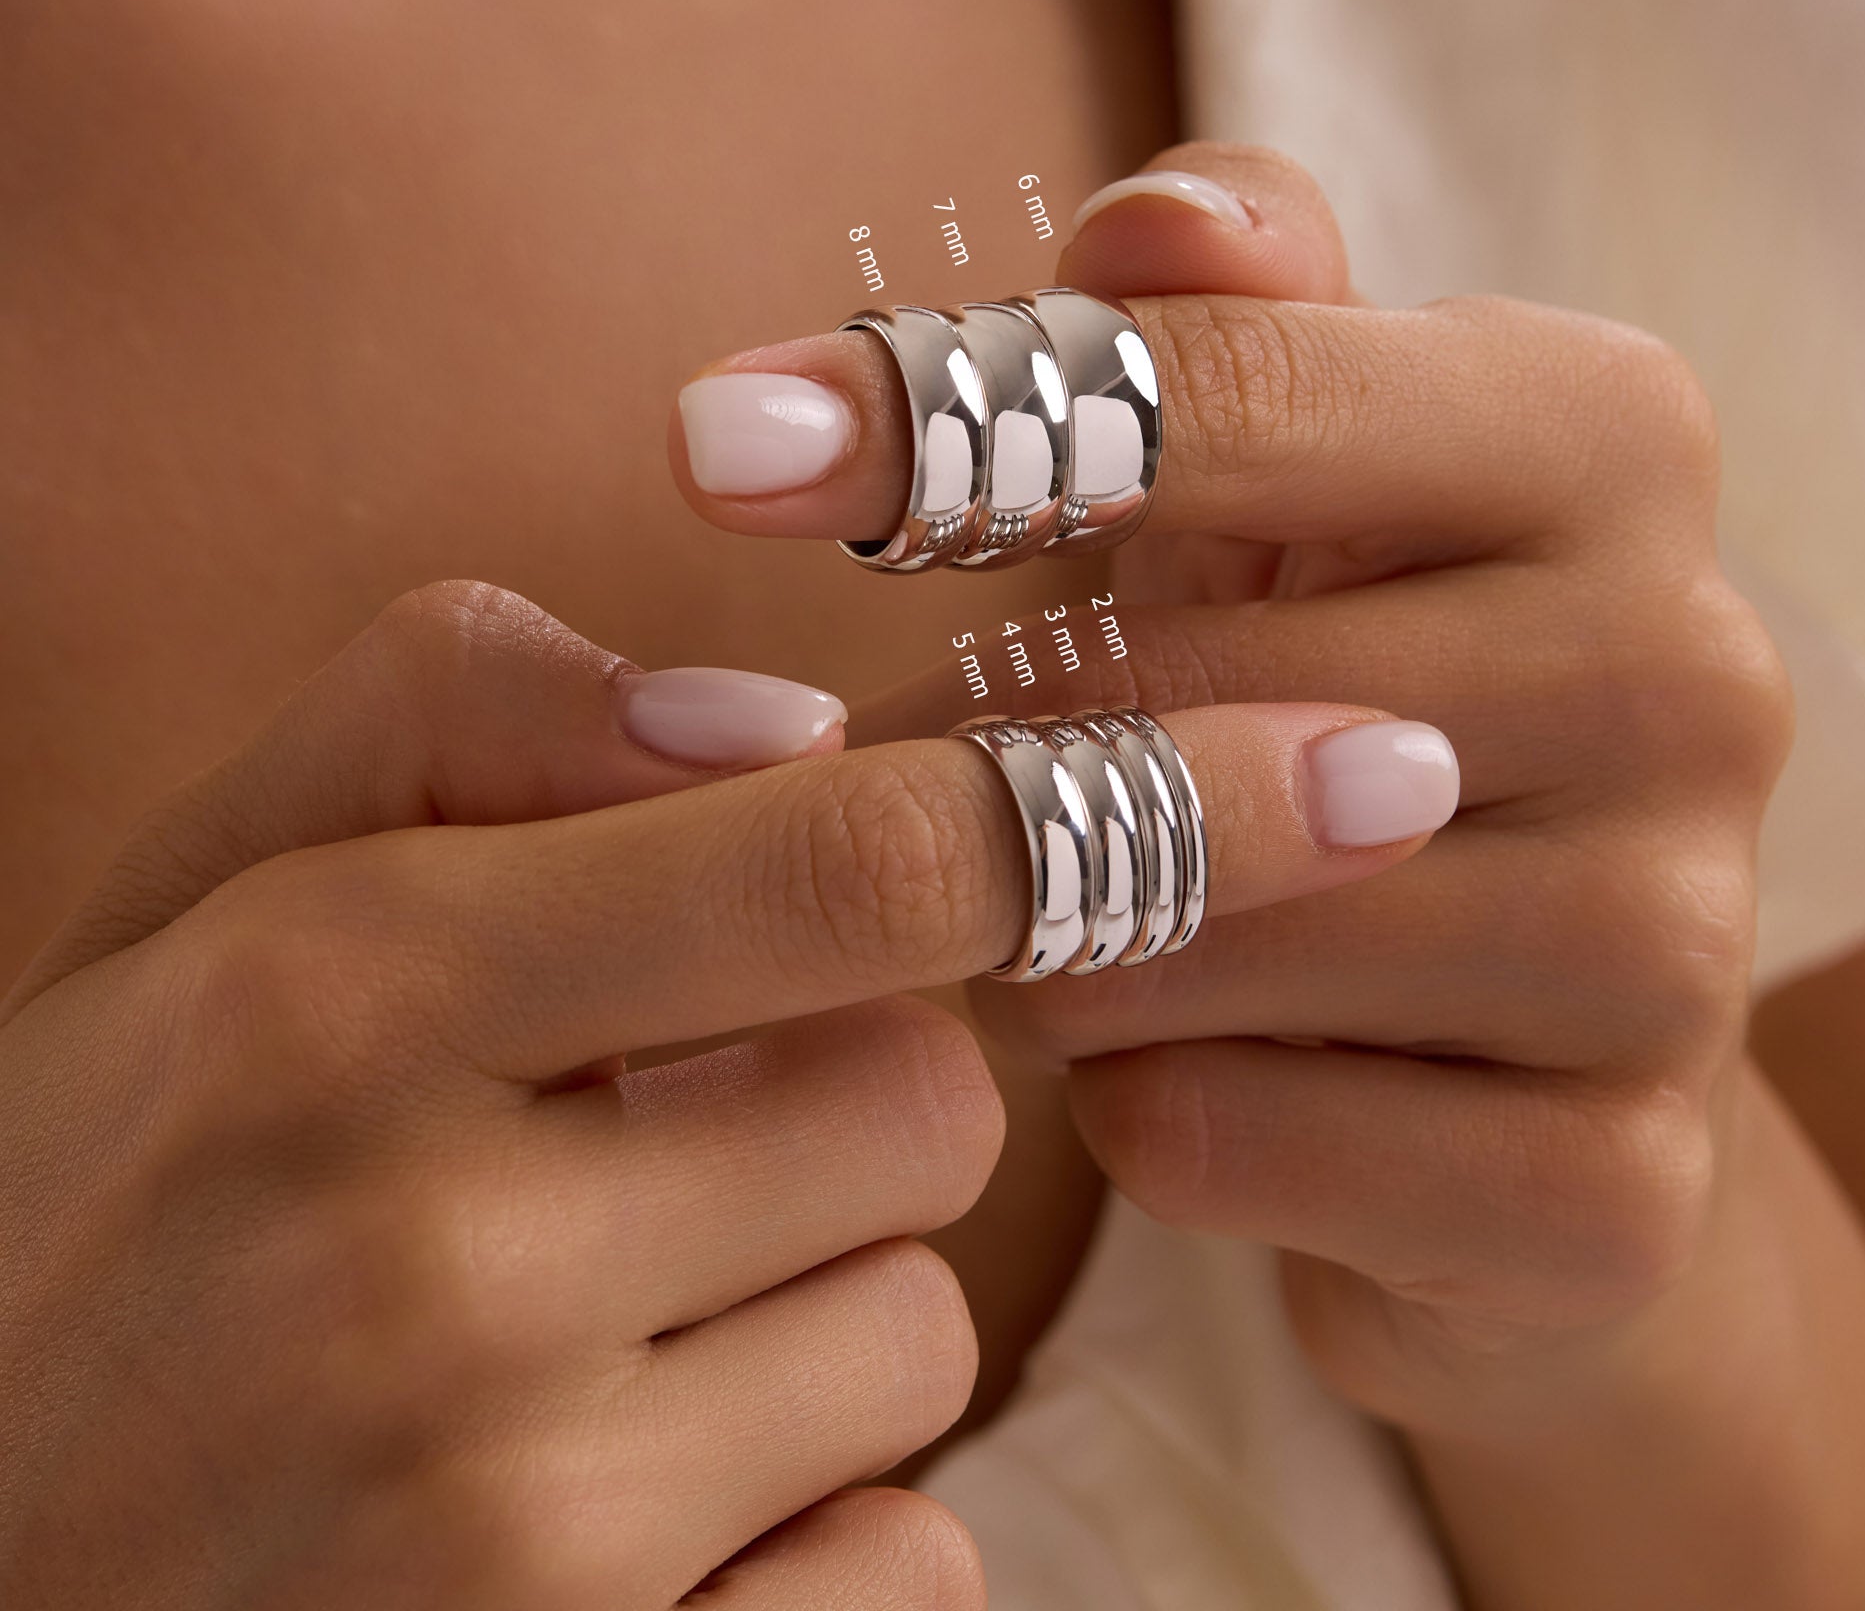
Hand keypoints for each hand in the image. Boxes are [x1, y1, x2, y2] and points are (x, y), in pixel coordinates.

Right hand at [0, 578, 1389, 1602]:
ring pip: (919, 1324)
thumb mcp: (208, 897)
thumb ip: (458, 720)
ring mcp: (506, 1541)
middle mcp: (429, 1271)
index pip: (860, 863)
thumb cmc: (96, 1192)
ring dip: (814, 1297)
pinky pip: (897, 1555)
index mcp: (344, 997)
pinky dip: (811, 1516)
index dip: (1139, 794)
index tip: (1355, 767)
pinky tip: (609, 1501)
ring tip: (584, 1322)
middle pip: (929, 1095)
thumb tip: (777, 729)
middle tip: (646, 1116)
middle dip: (849, 1079)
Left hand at [669, 143, 1792, 1440]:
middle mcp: (1695, 675)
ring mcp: (1683, 953)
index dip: (947, 412)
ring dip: (1025, 934)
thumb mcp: (1295, 471)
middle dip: (969, 739)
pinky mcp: (1613, 1189)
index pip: (1240, 387)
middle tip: (855, 772)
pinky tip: (1135, 1066)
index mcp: (1609, 438)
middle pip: (1188, 685)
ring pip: (1188, 938)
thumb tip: (1140, 225)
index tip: (711, 445)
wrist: (1506, 1025)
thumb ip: (1221, 320)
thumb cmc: (1339, 675)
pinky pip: (1230, 1142)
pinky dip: (1117, 1106)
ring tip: (1009, 913)